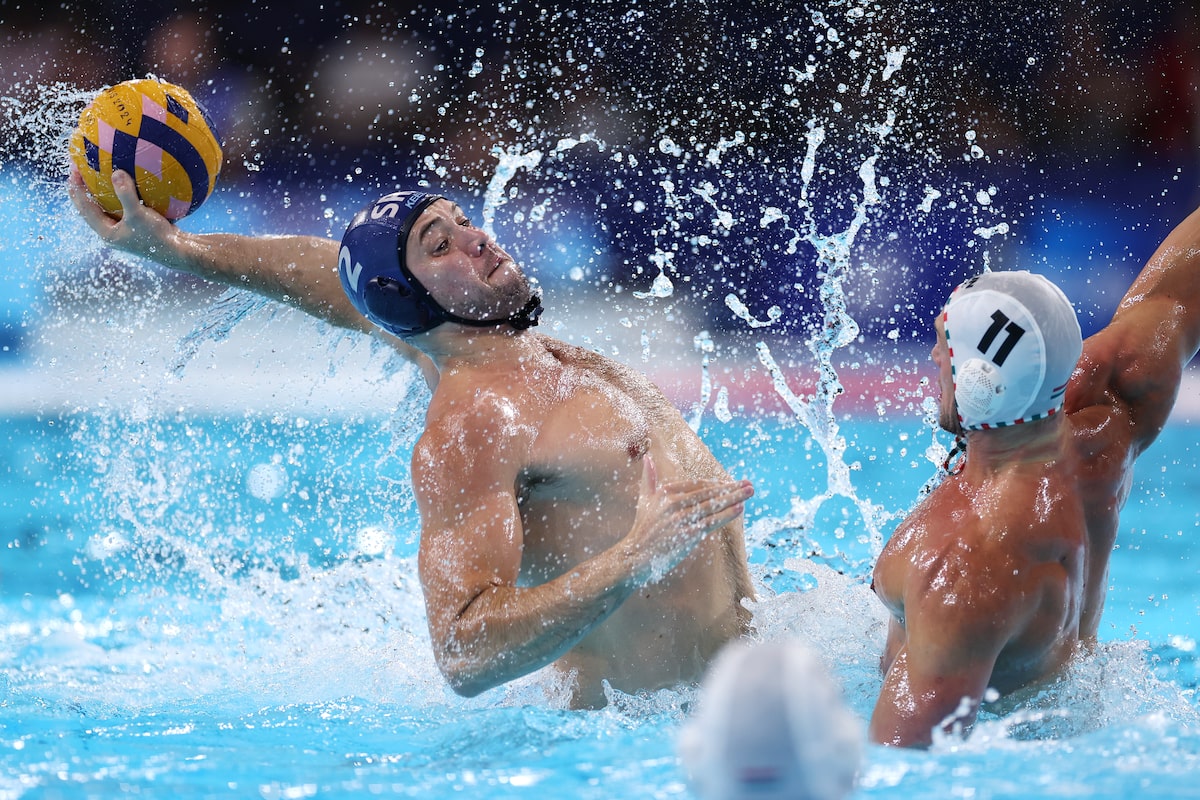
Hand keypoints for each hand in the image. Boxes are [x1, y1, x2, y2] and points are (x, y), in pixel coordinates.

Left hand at [67, 168, 179, 260]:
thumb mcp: (139, 215)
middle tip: (78, 169)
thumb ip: (126, 195)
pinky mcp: (133, 227)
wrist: (178, 252)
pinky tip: (124, 184)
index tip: (74, 169)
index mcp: (106, 232)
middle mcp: (111, 232)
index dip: (76, 188)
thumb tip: (116, 173)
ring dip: (97, 193)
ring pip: (103, 209)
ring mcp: (122, 230)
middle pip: (89, 208)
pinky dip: (116, 196)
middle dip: (82, 190)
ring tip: (95, 175)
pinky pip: (119, 208)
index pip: (84, 207)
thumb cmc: (157, 237)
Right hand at [625, 453, 752, 582]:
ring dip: (734, 498)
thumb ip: (648, 478)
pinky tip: (739, 508)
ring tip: (750, 492)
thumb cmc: (642, 529)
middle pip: (709, 493)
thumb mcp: (644, 500)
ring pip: (713, 505)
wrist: (635, 556)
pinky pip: (712, 521)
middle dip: (731, 488)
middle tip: (749, 484)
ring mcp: (681, 518)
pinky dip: (727, 514)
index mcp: (666, 492)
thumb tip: (647, 457)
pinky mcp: (688, 534)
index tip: (731, 483)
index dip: (717, 484)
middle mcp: (674, 502)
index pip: (698, 484)